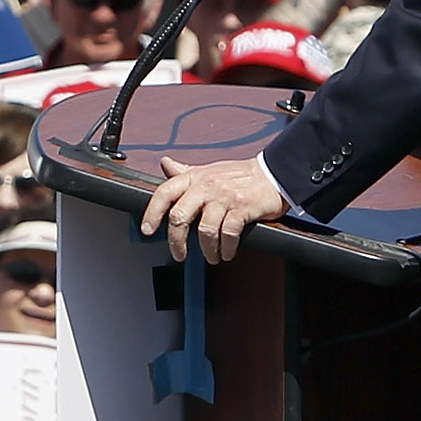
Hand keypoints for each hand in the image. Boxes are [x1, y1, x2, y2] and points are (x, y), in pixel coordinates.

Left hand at [143, 154, 290, 262]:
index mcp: (195, 177)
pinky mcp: (242, 208)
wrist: (273, 174)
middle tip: (180, 254)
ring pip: (204, 230)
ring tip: (212, 256)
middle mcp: (206, 185)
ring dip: (207, 250)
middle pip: (179, 216)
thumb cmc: (239, 176)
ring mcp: (224, 197)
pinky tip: (227, 252)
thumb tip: (165, 164)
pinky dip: (226, 248)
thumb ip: (185, 171)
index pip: (165, 192)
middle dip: (177, 241)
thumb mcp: (208, 170)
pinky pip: (228, 234)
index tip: (148, 230)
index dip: (152, 212)